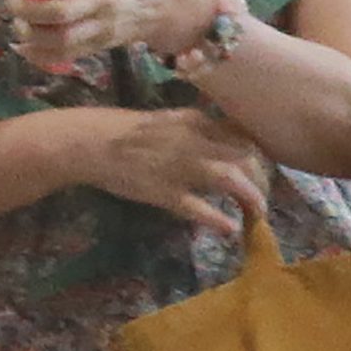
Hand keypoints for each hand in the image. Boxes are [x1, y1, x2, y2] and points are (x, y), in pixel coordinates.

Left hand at [16, 0, 226, 74]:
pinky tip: (23, 47)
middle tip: (11, 1)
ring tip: (16, 24)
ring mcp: (102, 24)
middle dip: (30, 10)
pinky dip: (41, 56)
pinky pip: (67, 55)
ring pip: (62, 39)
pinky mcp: (100, 43)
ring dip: (31, 36)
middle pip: (63, 12)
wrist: (166, 2)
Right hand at [72, 107, 271, 236]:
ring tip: (257, 214)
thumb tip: (223, 148)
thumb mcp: (168, 122)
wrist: (88, 142)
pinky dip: (218, 219)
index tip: (262, 173)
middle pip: (246, 157)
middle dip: (262, 180)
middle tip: (261, 199)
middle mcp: (195, 141)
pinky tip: (230, 229)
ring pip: (232, 178)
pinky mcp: (164, 191)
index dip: (260, 158)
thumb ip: (197, 132)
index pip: (243, 137)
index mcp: (197, 121)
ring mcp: (181, 166)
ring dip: (252, 197)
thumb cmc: (124, 131)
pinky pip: (199, 207)